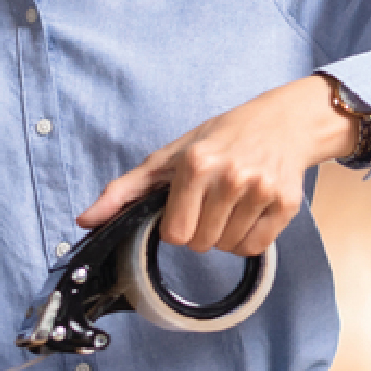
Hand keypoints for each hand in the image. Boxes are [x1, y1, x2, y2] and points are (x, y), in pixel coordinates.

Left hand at [77, 76, 355, 256]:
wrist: (282, 122)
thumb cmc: (221, 138)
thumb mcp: (170, 157)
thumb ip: (124, 191)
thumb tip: (84, 221)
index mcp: (196, 163)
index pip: (175, 234)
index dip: (176, 226)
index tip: (185, 207)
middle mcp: (230, 176)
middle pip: (201, 244)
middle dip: (200, 230)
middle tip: (210, 202)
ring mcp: (261, 190)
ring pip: (229, 248)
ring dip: (225, 235)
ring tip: (232, 202)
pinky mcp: (286, 204)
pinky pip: (256, 248)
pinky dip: (249, 239)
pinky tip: (249, 210)